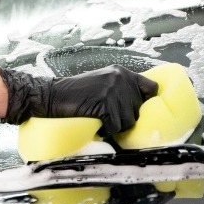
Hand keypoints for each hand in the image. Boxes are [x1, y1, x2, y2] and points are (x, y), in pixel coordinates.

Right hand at [0, 65, 156, 135]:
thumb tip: (142, 110)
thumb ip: (121, 90)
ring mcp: (113, 90)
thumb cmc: (75, 95)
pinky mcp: (105, 103)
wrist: (51, 96)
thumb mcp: (102, 84)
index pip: (152, 88)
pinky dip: (105, 130)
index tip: (136, 110)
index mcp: (122, 72)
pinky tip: (94, 122)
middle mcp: (121, 78)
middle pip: (139, 111)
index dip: (147, 102)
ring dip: (115, 127)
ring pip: (128, 122)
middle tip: (106, 117)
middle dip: (124, 119)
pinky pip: (115, 127)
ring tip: (99, 119)